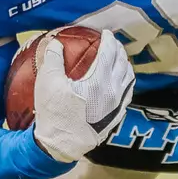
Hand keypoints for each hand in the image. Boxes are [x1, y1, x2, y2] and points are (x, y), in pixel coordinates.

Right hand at [31, 34, 134, 162]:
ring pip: (129, 79)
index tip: (105, 33)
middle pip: (123, 63)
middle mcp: (114, 90)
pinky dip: (126, 82)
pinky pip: (127, 94)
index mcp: (100, 79)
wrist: (63, 145)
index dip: (109, 40)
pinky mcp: (116, 117)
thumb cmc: (55, 114)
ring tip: (119, 60)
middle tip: (113, 44)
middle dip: (119, 50)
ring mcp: (117, 105)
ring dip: (125, 65)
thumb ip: (53, 59)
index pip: (110, 52)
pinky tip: (120, 83)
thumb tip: (56, 43)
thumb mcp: (48, 83)